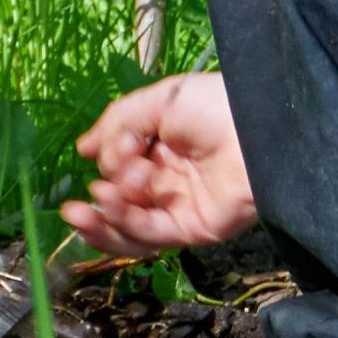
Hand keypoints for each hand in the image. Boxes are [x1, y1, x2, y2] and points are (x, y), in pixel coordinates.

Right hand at [62, 71, 257, 255]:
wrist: (255, 128)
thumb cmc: (212, 106)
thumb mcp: (159, 102)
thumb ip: (117, 124)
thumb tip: (83, 149)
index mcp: (163, 147)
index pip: (122, 164)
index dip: (113, 157)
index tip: (121, 144)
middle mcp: (169, 179)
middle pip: (122, 198)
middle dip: (104, 193)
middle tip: (94, 190)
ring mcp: (179, 207)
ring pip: (130, 225)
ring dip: (103, 219)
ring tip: (82, 210)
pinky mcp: (191, 229)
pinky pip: (150, 234)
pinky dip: (122, 225)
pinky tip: (106, 208)